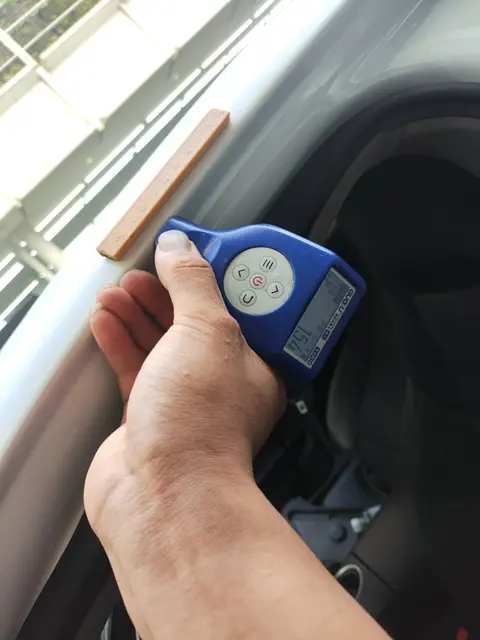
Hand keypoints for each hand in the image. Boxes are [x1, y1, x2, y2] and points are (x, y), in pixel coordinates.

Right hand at [85, 232, 284, 621]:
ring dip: (136, 316)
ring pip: (160, 346)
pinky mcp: (148, 417)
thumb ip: (192, 284)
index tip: (186, 258)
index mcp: (253, 366)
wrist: (163, 496)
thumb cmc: (201, 424)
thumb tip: (179, 246)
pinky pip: (134, 368)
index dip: (209, 281)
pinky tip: (105, 321)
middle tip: (140, 274)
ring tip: (114, 293)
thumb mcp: (206, 332)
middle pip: (191, 325)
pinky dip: (119, 342)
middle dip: (163, 295)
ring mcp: (183, 401)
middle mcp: (221, 384)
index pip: (234, 310)